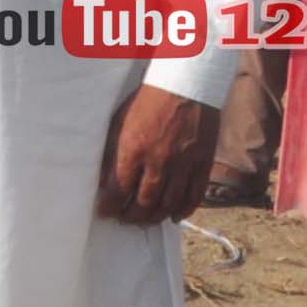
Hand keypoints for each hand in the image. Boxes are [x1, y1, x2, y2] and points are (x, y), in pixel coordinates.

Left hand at [95, 80, 221, 225]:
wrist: (185, 86)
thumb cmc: (147, 101)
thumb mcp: (119, 123)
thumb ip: (112, 152)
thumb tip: (103, 180)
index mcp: (133, 150)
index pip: (118, 190)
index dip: (110, 206)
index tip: (105, 212)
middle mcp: (158, 161)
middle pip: (144, 201)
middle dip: (132, 215)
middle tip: (126, 219)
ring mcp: (183, 164)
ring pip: (169, 203)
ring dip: (155, 216)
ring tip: (146, 220)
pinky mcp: (203, 163)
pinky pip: (195, 194)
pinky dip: (184, 209)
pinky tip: (174, 216)